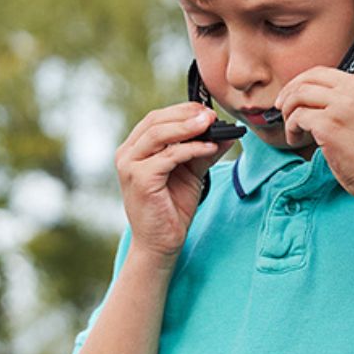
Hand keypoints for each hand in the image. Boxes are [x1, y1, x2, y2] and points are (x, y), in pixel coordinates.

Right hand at [115, 102, 233, 259]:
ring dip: (188, 127)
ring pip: (159, 134)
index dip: (182, 111)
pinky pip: (169, 156)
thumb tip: (226, 132)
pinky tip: (210, 147)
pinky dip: (191, 149)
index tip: (207, 110)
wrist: (161, 243)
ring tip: (212, 125)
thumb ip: (203, 151)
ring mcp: (130, 166)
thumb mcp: (191, 172)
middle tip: (211, 115)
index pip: (156, 118)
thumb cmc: (172, 207)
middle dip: (186, 115)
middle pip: (156, 121)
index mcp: (135, 148)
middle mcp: (127, 154)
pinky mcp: (140, 179)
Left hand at [274, 69, 353, 205]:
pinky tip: (296, 141)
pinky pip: (298, 118)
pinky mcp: (330, 126)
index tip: (291, 98)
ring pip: (298, 96)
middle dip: (288, 93)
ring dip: (288, 113)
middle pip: (307, 79)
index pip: (323, 73)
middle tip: (280, 109)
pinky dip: (291, 129)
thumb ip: (349, 103)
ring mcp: (342, 106)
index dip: (301, 84)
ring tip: (293, 131)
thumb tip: (313, 101)